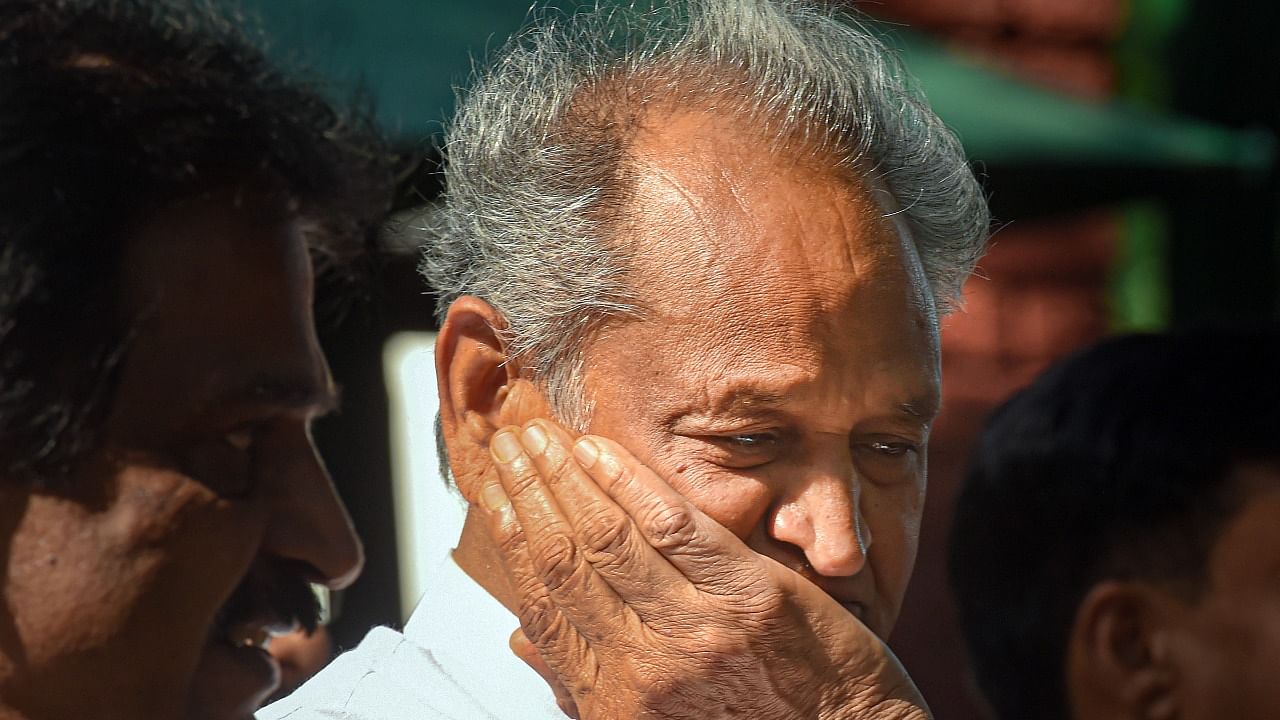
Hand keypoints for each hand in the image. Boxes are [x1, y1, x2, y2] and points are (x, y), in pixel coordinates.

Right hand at [478, 418, 930, 719]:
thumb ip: (582, 684)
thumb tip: (521, 639)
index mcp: (613, 698)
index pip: (544, 602)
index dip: (513, 540)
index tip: (493, 494)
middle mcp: (645, 666)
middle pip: (566, 561)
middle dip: (529, 493)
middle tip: (506, 443)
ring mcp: (698, 629)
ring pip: (609, 538)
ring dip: (565, 477)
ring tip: (540, 434)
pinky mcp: (751, 596)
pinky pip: (675, 528)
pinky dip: (630, 483)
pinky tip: (600, 450)